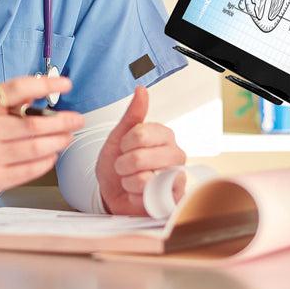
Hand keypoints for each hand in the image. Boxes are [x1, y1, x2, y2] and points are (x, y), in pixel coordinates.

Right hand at [0, 76, 84, 205]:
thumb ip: (8, 103)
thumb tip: (43, 94)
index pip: (18, 89)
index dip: (46, 84)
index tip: (66, 84)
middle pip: (34, 123)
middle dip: (62, 121)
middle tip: (77, 119)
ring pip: (36, 147)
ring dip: (58, 141)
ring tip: (67, 137)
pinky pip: (29, 169)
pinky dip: (46, 161)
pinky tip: (52, 155)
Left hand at [95, 86, 186, 215]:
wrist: (113, 195)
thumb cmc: (117, 165)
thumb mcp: (118, 137)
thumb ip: (132, 114)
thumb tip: (141, 90)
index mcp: (164, 135)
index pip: (141, 133)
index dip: (125, 143)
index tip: (123, 147)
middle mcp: (175, 154)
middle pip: (142, 156)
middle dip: (124, 163)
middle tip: (124, 166)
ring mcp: (176, 177)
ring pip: (145, 176)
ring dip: (128, 180)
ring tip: (130, 180)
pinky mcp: (173, 199)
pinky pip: (149, 196)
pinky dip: (135, 195)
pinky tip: (137, 193)